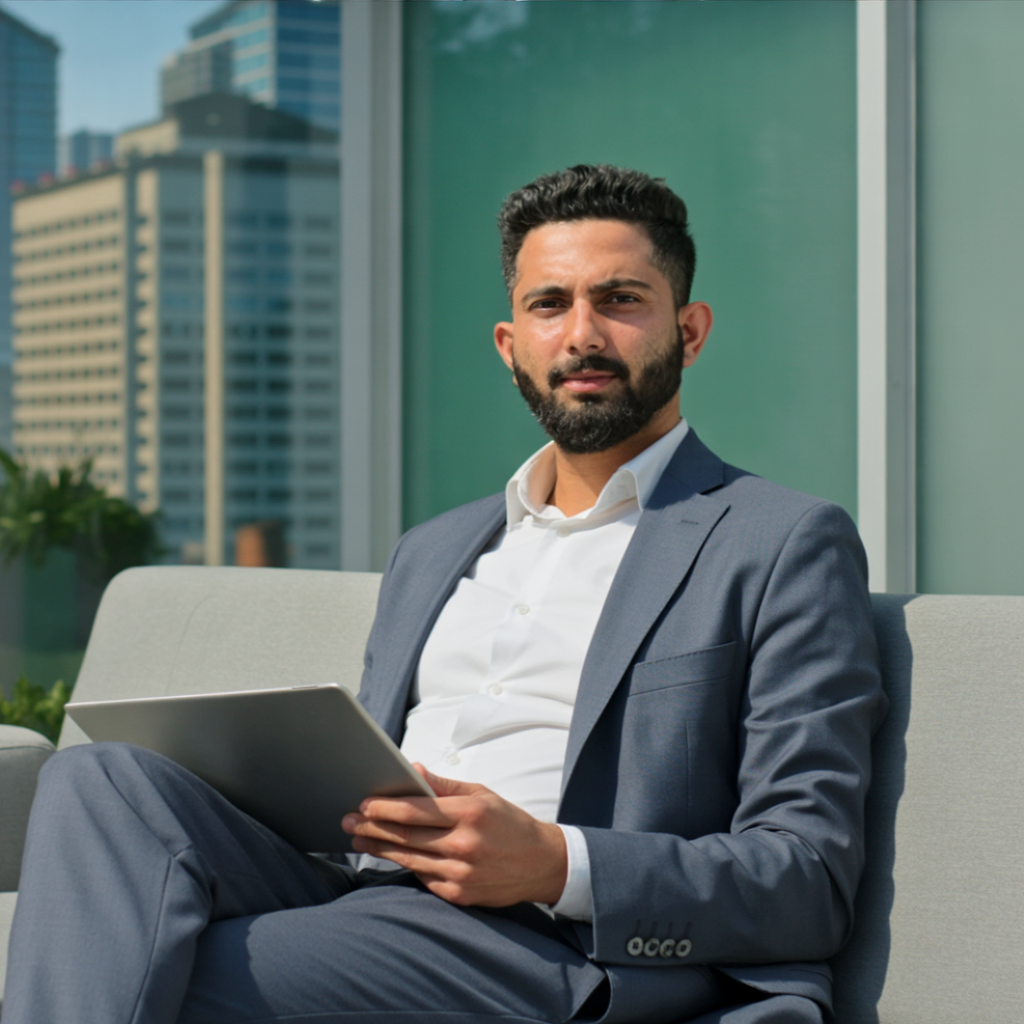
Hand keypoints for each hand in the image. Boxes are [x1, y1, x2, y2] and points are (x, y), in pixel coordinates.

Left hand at [341, 764, 567, 907]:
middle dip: (373, 826)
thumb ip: (444, 786)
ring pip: (409, 859)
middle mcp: (464, 845)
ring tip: (359, 839)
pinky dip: (407, 866)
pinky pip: (424, 878)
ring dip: (380, 848)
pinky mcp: (459, 895)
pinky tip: (391, 856)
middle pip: (406, 836)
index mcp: (469, 814)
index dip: (385, 807)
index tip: (364, 803)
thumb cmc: (508, 823)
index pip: (416, 810)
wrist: (541, 863)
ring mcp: (461, 873)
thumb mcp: (482, 795)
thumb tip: (412, 770)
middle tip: (349, 820)